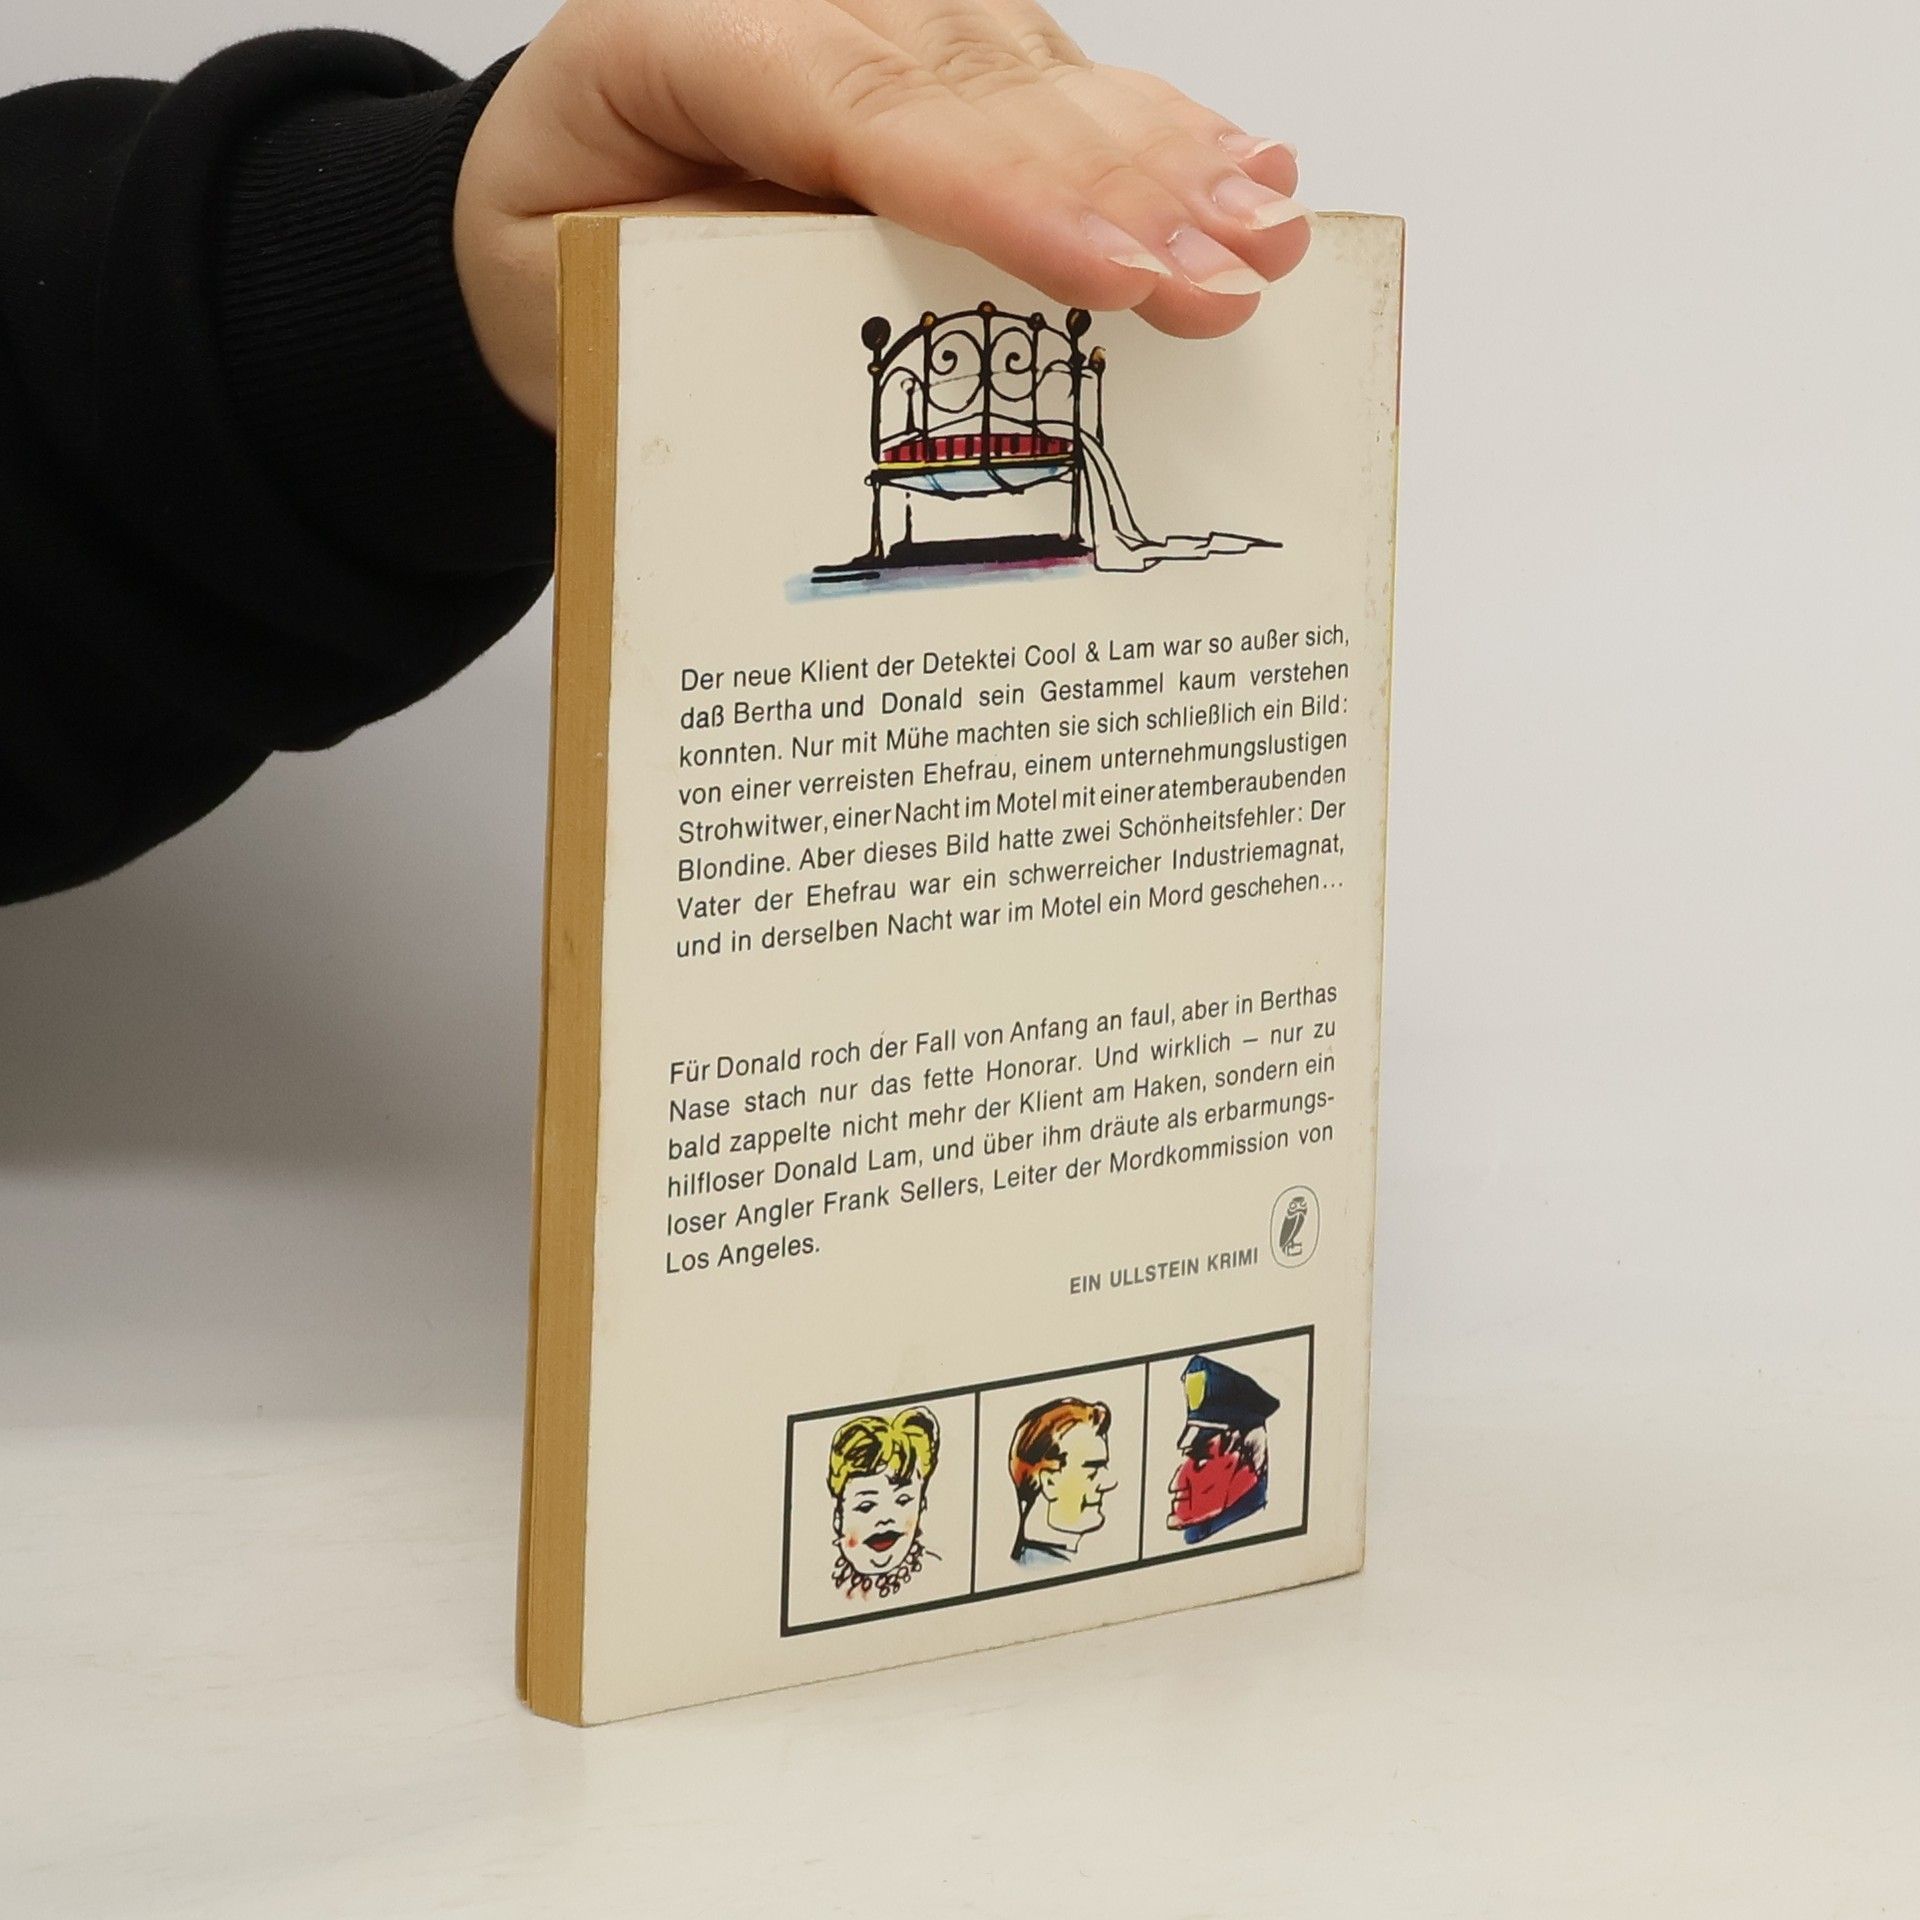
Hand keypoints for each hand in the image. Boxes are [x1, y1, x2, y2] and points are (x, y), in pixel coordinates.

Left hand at [453, 0, 1308, 429]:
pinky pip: (1043, 84)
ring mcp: (871, 23)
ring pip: (1030, 77)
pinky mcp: (928, 62)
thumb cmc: (556, 258)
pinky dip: (1145, 129)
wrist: (538, 213)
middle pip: (974, 86)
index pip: (858, 106)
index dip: (1002, 190)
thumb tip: (885, 349)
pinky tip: (1237, 161)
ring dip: (1161, 159)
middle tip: (1229, 274)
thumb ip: (717, 298)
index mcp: (672, 39)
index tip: (1109, 270)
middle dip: (1117, 189)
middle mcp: (792, 8)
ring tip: (1265, 228)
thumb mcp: (581, 301)